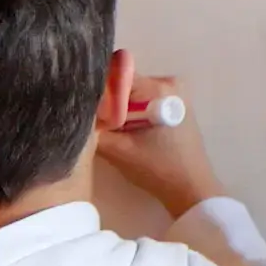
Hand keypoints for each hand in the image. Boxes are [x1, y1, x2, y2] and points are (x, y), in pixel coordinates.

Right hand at [97, 75, 226, 216]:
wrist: (190, 187)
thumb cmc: (157, 169)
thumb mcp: (117, 149)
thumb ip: (93, 128)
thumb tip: (75, 111)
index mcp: (158, 88)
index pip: (114, 78)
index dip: (97, 94)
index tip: (86, 111)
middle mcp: (169, 82)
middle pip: (123, 85)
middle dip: (107, 103)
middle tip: (96, 124)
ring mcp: (175, 92)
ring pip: (132, 94)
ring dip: (118, 110)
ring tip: (112, 131)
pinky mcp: (175, 104)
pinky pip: (143, 100)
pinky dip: (132, 113)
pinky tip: (127, 131)